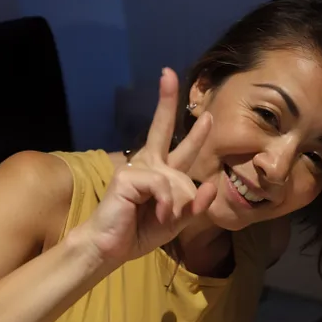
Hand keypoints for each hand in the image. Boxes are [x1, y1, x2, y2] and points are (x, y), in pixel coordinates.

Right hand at [83, 68, 216, 264]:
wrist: (111, 247)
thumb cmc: (140, 232)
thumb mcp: (176, 220)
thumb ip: (194, 204)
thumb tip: (210, 185)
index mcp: (159, 172)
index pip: (176, 145)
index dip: (187, 126)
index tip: (188, 98)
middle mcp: (148, 164)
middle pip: (162, 129)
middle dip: (166, 101)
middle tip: (167, 74)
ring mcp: (136, 168)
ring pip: (177, 178)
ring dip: (177, 204)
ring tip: (163, 218)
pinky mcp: (128, 176)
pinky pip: (163, 185)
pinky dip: (166, 205)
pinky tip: (158, 215)